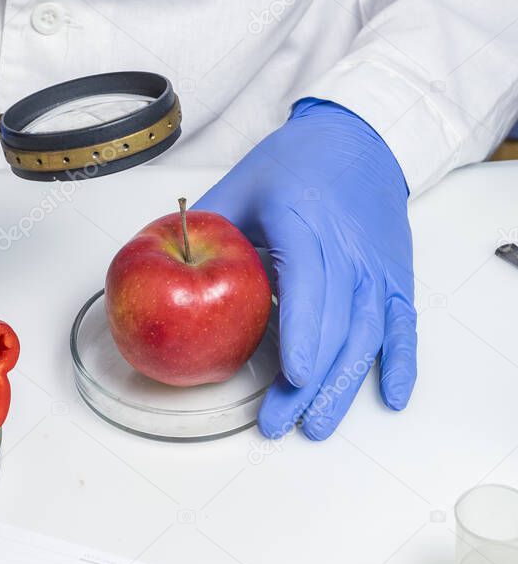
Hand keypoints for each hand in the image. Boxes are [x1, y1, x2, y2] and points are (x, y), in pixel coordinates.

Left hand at [196, 98, 416, 439]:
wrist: (357, 139)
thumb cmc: (293, 164)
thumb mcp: (239, 186)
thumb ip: (203, 230)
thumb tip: (159, 267)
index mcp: (303, 220)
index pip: (309, 282)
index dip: (302, 330)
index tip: (292, 374)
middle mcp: (348, 246)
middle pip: (336, 323)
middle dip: (309, 381)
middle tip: (279, 422)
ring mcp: (377, 264)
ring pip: (369, 334)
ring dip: (345, 384)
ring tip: (315, 424)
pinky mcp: (396, 275)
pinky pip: (405, 325)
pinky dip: (402, 363)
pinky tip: (390, 397)